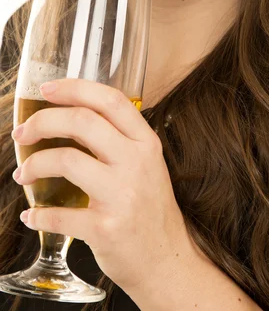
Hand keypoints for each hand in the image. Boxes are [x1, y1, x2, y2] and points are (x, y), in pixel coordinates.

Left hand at [11, 78, 191, 294]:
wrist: (166, 258)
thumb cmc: (150, 207)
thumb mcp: (147, 164)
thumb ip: (120, 139)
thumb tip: (73, 116)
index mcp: (146, 142)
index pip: (109, 100)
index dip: (74, 88)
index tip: (48, 89)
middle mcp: (137, 162)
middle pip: (82, 121)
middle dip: (43, 121)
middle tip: (23, 132)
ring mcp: (123, 195)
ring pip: (67, 160)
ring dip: (34, 164)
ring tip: (24, 174)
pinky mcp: (107, 228)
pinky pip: (59, 215)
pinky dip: (38, 214)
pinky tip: (33, 215)